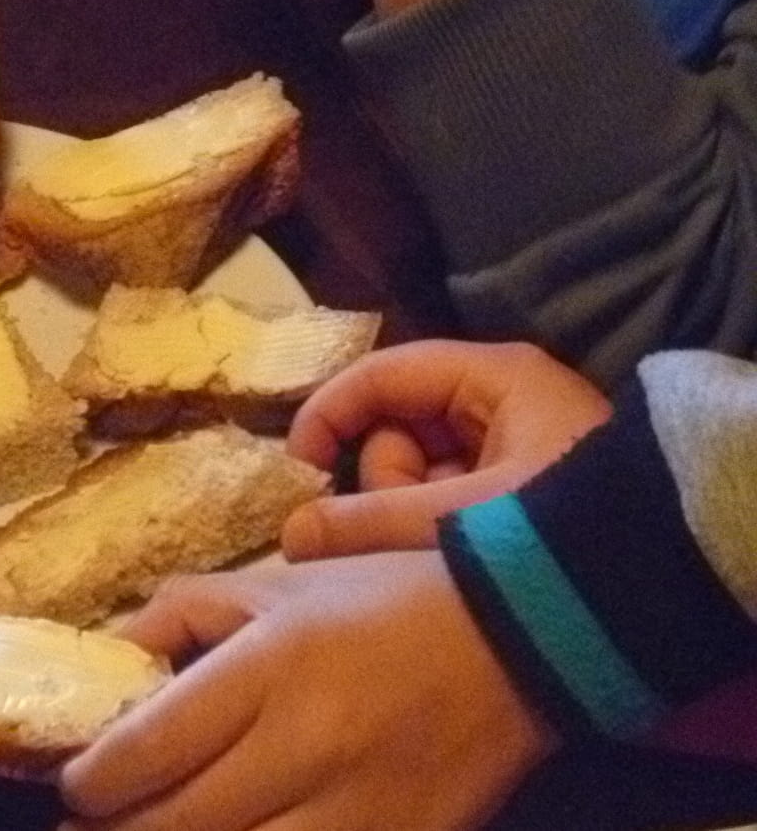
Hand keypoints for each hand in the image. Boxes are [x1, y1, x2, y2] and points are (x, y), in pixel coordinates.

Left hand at [58, 554, 553, 830]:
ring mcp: (360, 813)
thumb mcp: (276, 582)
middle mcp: (308, 747)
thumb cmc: (382, 601)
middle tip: (93, 824)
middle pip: (178, 826)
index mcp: (269, 669)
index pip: (148, 749)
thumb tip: (109, 657)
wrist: (522, 638)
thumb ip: (181, 612)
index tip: (73, 784)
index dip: (90, 781)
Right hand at [281, 340, 610, 558]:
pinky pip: (444, 495)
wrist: (667, 583)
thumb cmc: (562, 531)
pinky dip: (433, 526)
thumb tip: (290, 535)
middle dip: (384, 479)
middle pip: (396, 422)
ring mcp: (508, 445)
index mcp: (493, 377)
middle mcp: (499, 400)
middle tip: (401, 526)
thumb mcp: (457, 522)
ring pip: (416, 466)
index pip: (382, 372)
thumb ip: (366, 524)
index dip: (329, 413)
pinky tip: (455, 556)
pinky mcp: (514, 487)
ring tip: (444, 548)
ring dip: (408, 510)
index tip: (296, 469)